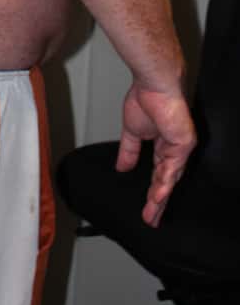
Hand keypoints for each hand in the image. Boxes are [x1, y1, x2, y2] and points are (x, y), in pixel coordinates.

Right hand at [115, 81, 196, 226]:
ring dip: (159, 198)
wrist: (154, 84)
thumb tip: (121, 167)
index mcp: (162, 145)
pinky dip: (164, 183)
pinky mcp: (183, 145)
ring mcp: (179, 148)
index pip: (158, 174)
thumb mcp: (131, 131)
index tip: (146, 208)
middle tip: (151, 219)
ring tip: (152, 214)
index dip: (152, 191)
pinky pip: (172, 168)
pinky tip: (157, 196)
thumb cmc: (145, 98)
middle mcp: (173, 150)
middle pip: (166, 182)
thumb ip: (128, 151)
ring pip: (170, 179)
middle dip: (157, 202)